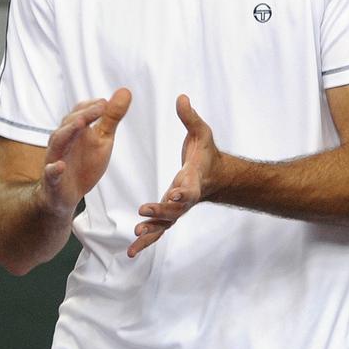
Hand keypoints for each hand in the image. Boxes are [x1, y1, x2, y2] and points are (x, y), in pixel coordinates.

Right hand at [40, 88, 131, 217]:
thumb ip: (111, 117)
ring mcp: (55, 159)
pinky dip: (54, 169)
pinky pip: (51, 173)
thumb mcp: (102, 140)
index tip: (105, 103)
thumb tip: (125, 91)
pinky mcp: (53, 180)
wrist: (67, 194)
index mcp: (74, 131)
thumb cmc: (84, 163)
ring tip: (81, 124)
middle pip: (68, 124)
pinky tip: (60, 166)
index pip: (79, 113)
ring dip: (67, 132)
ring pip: (58, 143)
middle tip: (100, 108)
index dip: (91, 107)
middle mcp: (63, 141)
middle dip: (83, 115)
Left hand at [128, 94, 216, 257]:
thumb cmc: (207, 153)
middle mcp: (186, 198)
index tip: (175, 193)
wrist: (217, 176)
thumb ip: (190, 117)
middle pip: (175, 209)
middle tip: (144, 212)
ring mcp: (179, 209)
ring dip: (151, 231)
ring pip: (165, 224)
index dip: (183, 191)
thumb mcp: (201, 132)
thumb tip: (181, 97)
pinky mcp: (170, 213)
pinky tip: (131, 251)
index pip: (189, 187)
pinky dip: (147, 240)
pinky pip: (158, 229)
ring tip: (135, 237)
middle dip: (161, 211)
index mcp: (193, 178)